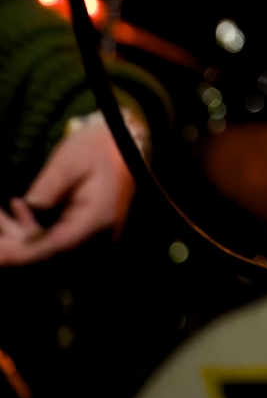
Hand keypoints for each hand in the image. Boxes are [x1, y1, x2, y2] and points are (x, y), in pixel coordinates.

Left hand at [0, 113, 147, 265]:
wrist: (122, 143)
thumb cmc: (97, 147)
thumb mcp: (71, 160)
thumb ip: (50, 185)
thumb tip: (30, 206)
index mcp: (97, 217)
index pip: (57, 246)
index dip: (24, 254)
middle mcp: (96, 233)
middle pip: (49, 251)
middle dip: (15, 245)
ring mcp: (90, 233)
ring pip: (47, 246)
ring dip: (18, 234)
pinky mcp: (82, 228)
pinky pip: (53, 237)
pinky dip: (30, 226)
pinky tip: (16, 205)